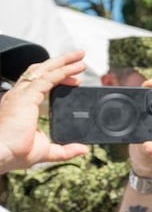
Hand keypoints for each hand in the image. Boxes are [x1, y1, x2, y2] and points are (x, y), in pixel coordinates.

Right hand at [0, 50, 88, 172]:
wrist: (1, 154)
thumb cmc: (14, 152)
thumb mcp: (45, 150)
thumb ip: (65, 150)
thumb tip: (82, 149)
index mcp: (21, 105)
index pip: (39, 84)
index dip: (56, 78)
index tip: (75, 81)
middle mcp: (19, 96)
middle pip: (41, 72)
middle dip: (61, 63)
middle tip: (79, 58)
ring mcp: (21, 94)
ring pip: (44, 71)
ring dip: (63, 62)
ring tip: (80, 57)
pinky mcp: (26, 96)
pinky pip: (47, 79)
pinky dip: (62, 72)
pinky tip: (74, 70)